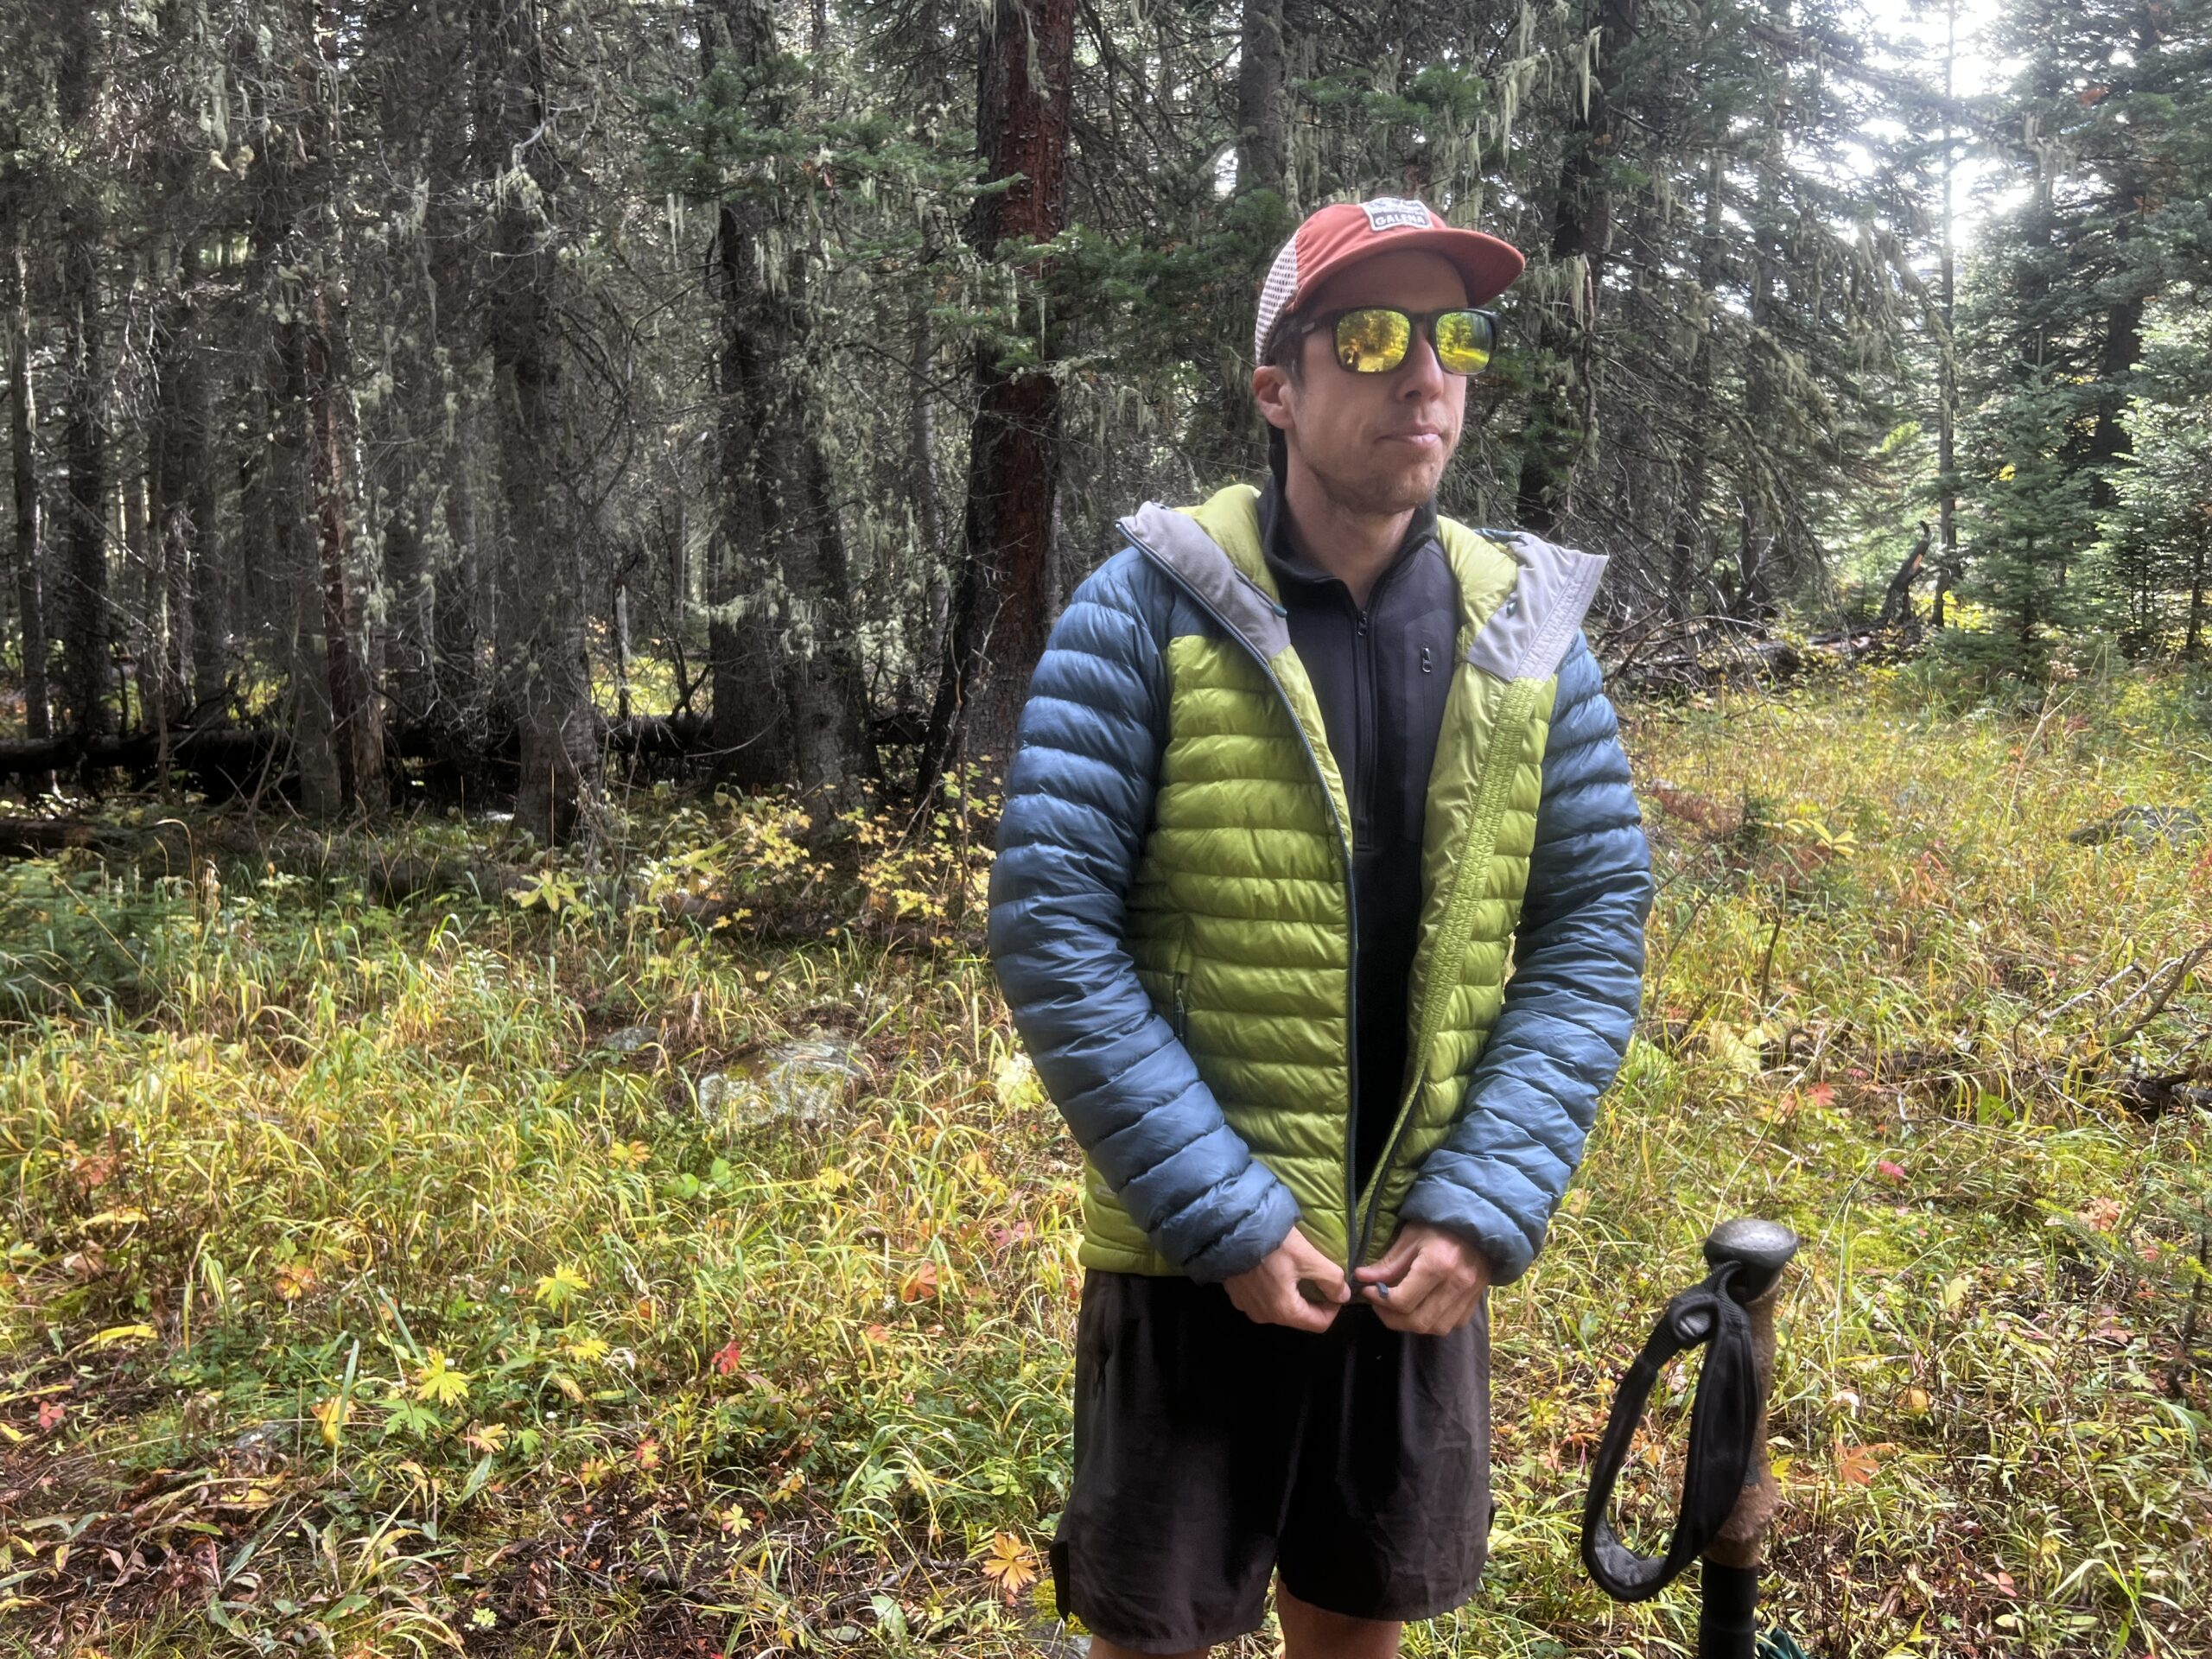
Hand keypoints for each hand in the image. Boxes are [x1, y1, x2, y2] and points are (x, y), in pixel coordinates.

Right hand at [1223, 1228, 1350, 1331]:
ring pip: (1280, 1307)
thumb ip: (1331, 1279)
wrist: (1230, 1228)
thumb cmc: (1272, 1244)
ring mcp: (1247, 1306)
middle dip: (1313, 1299)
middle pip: (1299, 1316)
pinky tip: (1274, 1268)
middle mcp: (1264, 1316)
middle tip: (1318, 1275)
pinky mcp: (1236, 1294)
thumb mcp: (1308, 1257)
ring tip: (1296, 1270)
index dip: (1334, 1308)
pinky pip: (1262, 1298)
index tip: (1336, 1287)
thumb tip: (1343, 1296)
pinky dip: (1273, 1288)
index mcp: (1284, 1311)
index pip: (1319, 1324)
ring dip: (1293, 1293)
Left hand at [1354, 1222, 1489, 1334]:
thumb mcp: (1410, 1237)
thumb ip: (1388, 1263)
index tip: (1368, 1291)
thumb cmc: (1439, 1225)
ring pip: (1435, 1329)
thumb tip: (1361, 1278)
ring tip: (1397, 1309)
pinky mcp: (1476, 1302)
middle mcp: (1456, 1285)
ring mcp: (1469, 1296)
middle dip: (1391, 1318)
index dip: (1379, 1300)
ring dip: (1411, 1324)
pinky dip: (1433, 1322)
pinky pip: (1451, 1325)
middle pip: (1418, 1321)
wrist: (1478, 1224)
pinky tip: (1422, 1308)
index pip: (1402, 1300)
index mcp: (1437, 1265)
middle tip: (1379, 1305)